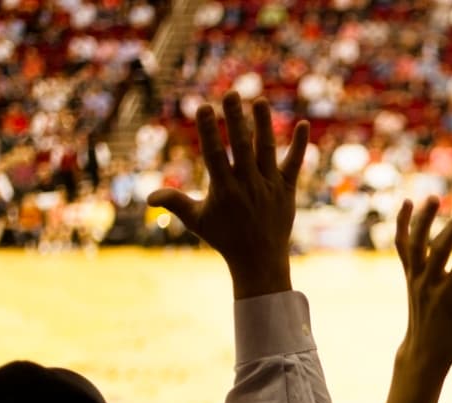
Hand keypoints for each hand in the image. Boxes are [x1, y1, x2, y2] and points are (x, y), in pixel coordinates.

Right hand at [149, 92, 307, 296]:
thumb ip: (175, 203)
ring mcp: (269, 186)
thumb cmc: (225, 239)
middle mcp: (248, 185)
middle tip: (232, 93)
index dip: (208, 131)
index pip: (214, 154)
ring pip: (266, 150)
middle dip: (235, 119)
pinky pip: (294, 164)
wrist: (259, 260)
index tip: (203, 107)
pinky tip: (303, 124)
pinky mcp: (287, 190)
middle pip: (241, 146)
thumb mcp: (197, 221)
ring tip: (260, 100)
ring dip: (264, 124)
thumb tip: (148, 197)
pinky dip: (299, 145)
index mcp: (224, 190)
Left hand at [394, 197, 451, 371]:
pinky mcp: (408, 274)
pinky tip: (407, 203)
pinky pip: (402, 246)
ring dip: (423, 219)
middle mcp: (427, 284)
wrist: (424, 351)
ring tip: (435, 197)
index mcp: (446, 298)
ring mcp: (414, 278)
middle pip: (439, 248)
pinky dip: (402, 225)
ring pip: (415, 243)